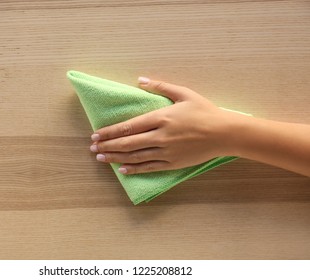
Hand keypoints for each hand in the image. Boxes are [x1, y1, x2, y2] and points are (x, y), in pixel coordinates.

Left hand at [89, 77, 233, 174]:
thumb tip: (139, 80)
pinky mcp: (173, 163)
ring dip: (116, 158)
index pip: (128, 127)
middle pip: (128, 143)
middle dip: (108, 146)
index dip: (110, 132)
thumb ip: (160, 86)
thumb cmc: (204, 111)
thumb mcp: (184, 93)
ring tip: (101, 159)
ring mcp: (166, 151)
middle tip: (92, 148)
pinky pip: (150, 167)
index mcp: (161, 117)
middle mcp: (160, 136)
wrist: (225, 133)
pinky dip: (134, 169)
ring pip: (135, 157)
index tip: (96, 135)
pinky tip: (122, 170)